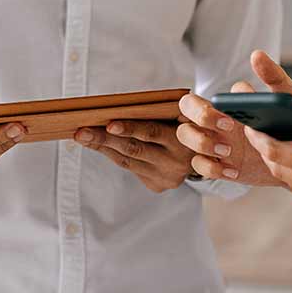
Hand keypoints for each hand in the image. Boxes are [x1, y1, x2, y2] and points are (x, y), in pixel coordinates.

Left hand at [75, 118, 192, 192]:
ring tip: (83, 136)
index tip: (108, 123)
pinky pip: (131, 169)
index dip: (130, 128)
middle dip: (104, 139)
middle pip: (134, 149)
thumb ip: (163, 111)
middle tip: (82, 131)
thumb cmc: (189, 123)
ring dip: (103, 148)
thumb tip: (119, 107)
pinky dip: (113, 155)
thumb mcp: (187, 114)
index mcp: (184, 139)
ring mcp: (167, 176)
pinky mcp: (159, 185)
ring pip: (128, 161)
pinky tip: (99, 145)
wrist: (210, 153)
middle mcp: (176, 161)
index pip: (152, 133)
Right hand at [176, 50, 291, 185]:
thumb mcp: (286, 96)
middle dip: (199, 118)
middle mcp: (214, 120)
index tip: (233, 117)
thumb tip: (256, 55)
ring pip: (185, 136)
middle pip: (184, 111)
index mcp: (226, 103)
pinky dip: (212, 168)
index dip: (209, 108)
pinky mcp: (218, 164)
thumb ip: (272, 75)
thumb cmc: (289, 121)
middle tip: (227, 127)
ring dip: (202, 144)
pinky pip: (198, 166)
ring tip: (229, 151)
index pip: (198, 98)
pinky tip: (232, 170)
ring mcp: (213, 142)